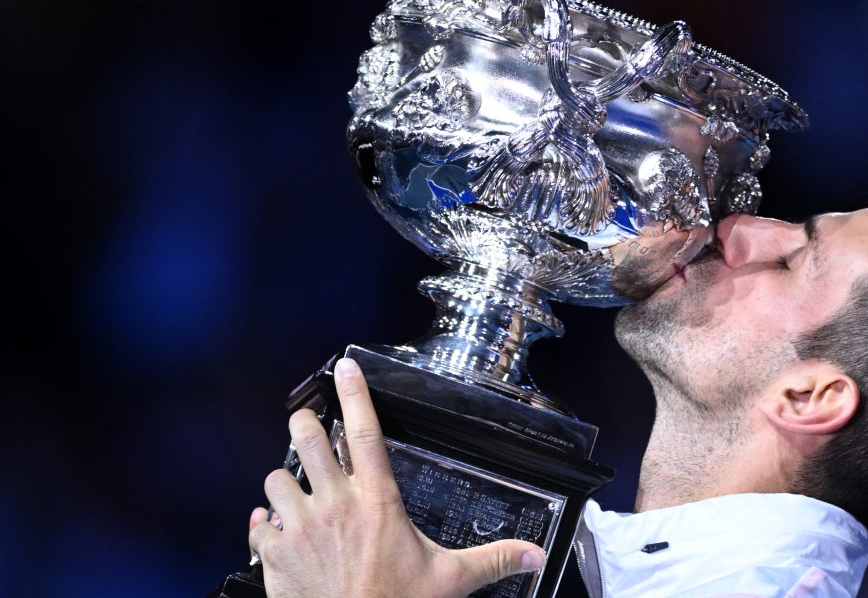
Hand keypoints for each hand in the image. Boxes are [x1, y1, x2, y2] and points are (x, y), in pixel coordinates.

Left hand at [248, 357, 545, 596]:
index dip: (355, 393)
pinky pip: (257, 523)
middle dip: (303, 423)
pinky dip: (263, 524)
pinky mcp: (273, 553)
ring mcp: (300, 527)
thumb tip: (533, 555)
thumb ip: (493, 560)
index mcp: (377, 501)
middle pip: (307, 437)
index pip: (364, 432)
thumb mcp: (451, 580)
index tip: (345, 368)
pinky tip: (273, 528)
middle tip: (307, 425)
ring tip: (295, 492)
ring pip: (275, 478)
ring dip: (284, 482)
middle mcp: (334, 505)